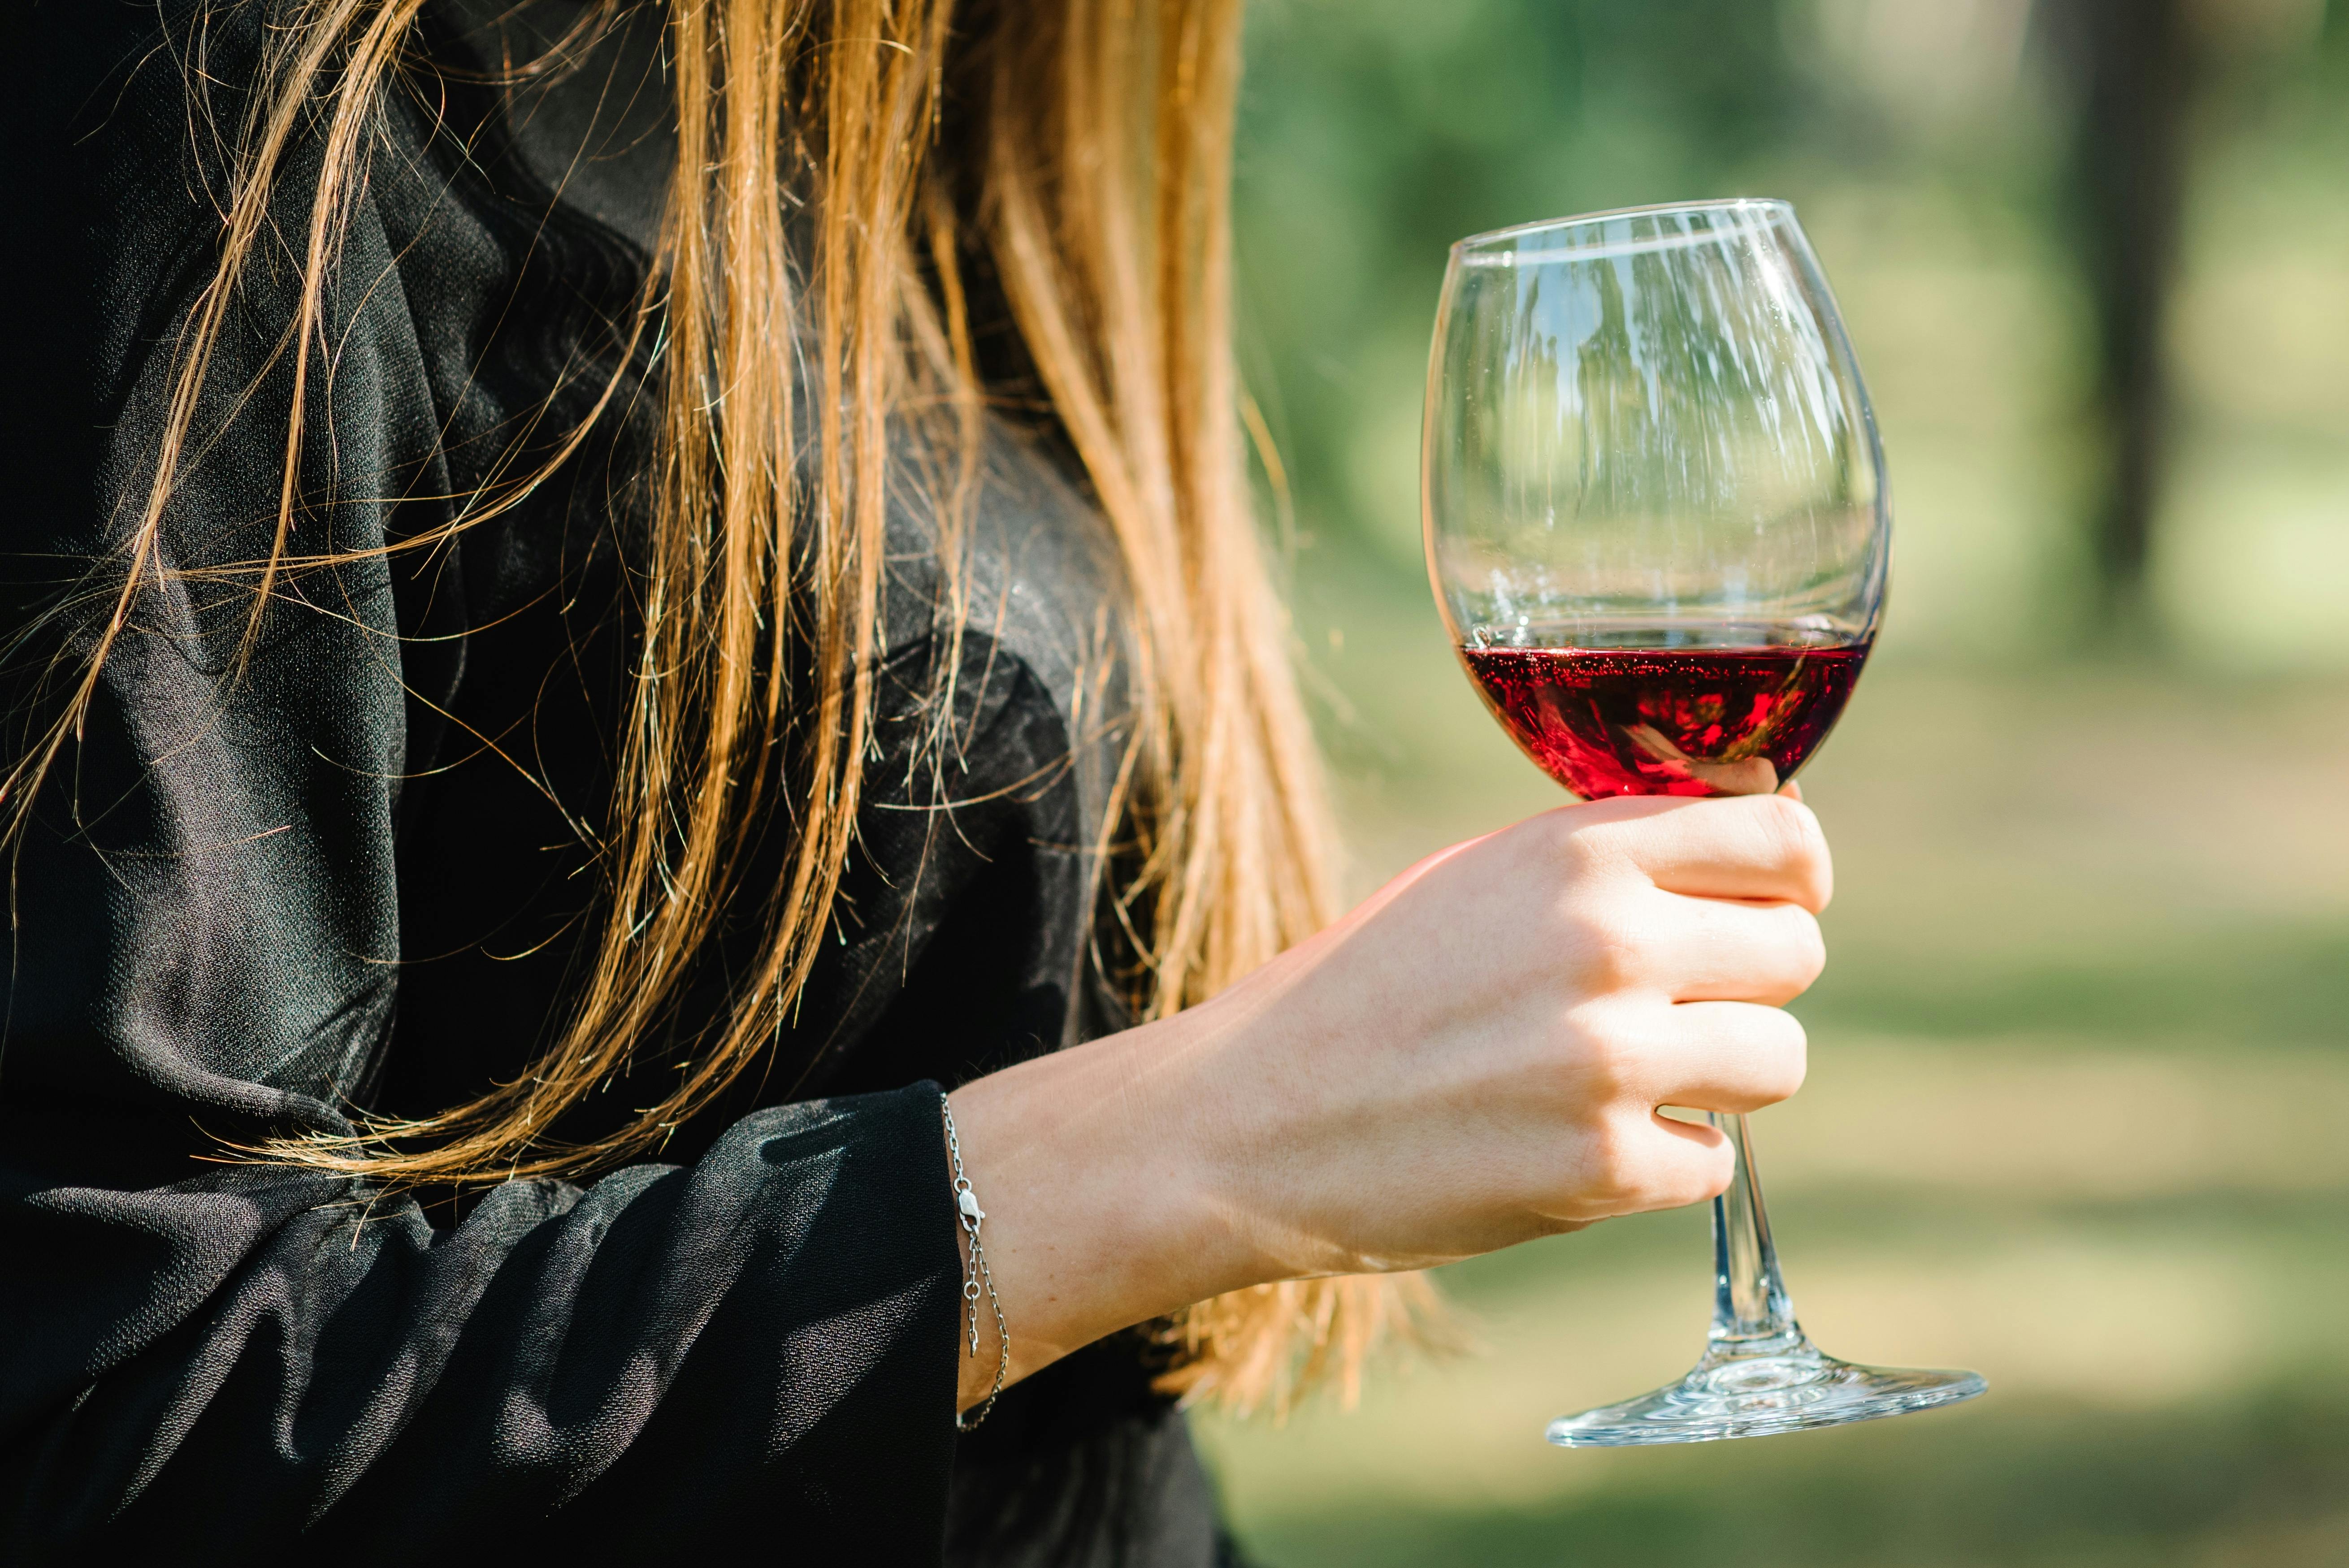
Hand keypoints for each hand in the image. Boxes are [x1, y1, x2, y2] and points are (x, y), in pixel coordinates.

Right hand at [945, 791, 1829, 1403]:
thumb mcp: (1477, 880)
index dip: (1790, 879)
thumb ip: (1606, 860)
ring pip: (1780, 1061)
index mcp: (1576, 852)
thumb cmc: (1362, 993)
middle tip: (1669, 1010)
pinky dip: (1660, 1164)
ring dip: (1721, 1079)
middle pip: (1796, 952)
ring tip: (1627, 1082)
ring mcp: (1610, 1060)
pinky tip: (1575, 1147)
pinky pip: (1713, 1163)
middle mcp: (1607, 941)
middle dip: (1746, 984)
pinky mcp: (1603, 1170)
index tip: (1766, 906)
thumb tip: (1756, 854)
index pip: (1785, 840)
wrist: (1246, 1123)